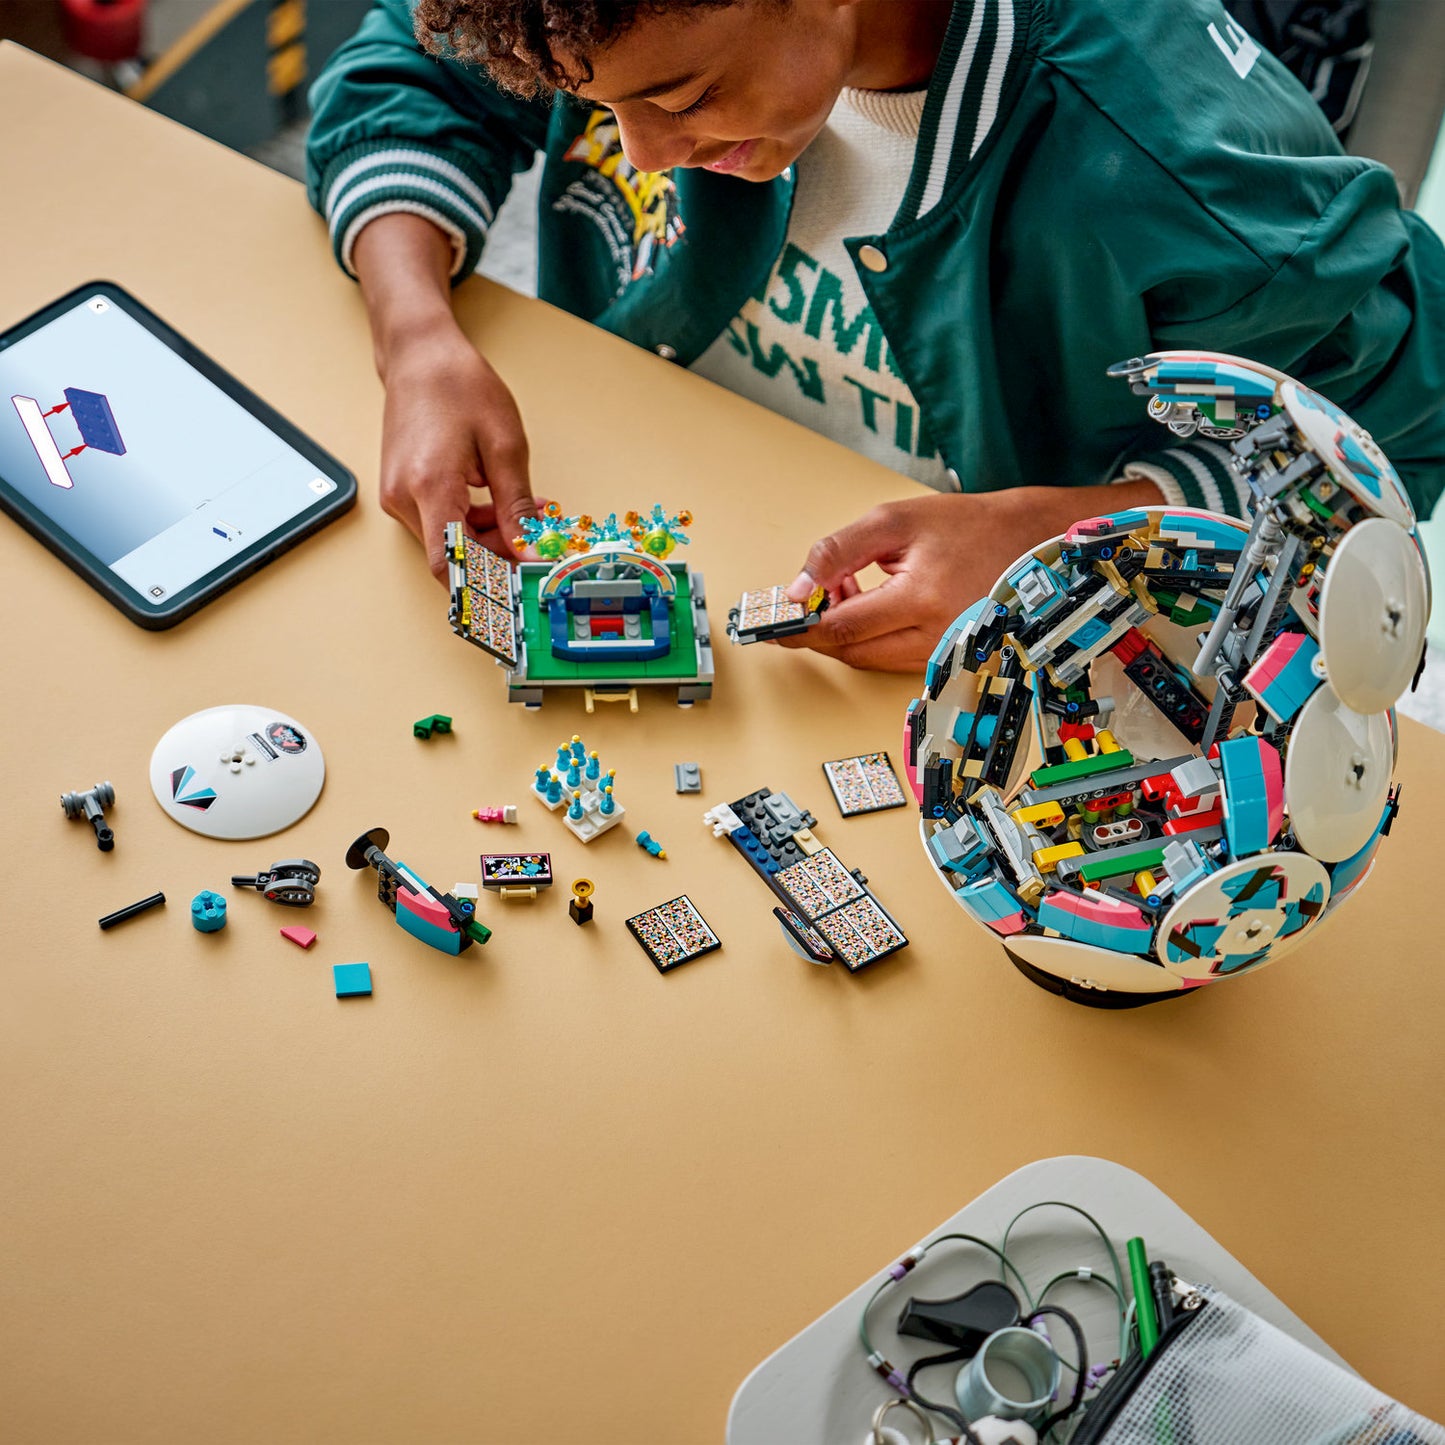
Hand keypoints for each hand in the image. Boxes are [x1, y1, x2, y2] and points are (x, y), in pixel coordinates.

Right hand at [378, 325, 540, 577]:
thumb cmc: (458, 387)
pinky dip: (475, 525)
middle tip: (541, 545)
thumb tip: (530, 552)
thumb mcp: (504, 447)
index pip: (451, 565)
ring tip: (530, 516)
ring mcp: (399, 496)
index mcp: (429, 486)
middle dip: (501, 558)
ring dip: (492, 540)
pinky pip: (442, 524)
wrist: (419, 356)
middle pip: (455, 557)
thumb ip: (517, 508)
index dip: (486, 588)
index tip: (520, 593)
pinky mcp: (403, 492)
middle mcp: (404, 498)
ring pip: (451, 544)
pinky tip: (503, 507)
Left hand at [779, 480, 1164, 672]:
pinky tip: (872, 603)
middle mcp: (934, 637)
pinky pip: (889, 658)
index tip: (773, 625)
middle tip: (812, 596)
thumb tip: (797, 589)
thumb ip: (839, 551)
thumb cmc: (967, 527)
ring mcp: (942, 654)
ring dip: (843, 631)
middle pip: (851, 652)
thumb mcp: (896, 521)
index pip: (843, 627)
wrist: (1031, 543)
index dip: (802, 627)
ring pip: (868, 659)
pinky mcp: (945, 659)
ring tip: (850, 587)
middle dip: (820, 627)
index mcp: (922, 599)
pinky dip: (868, 637)